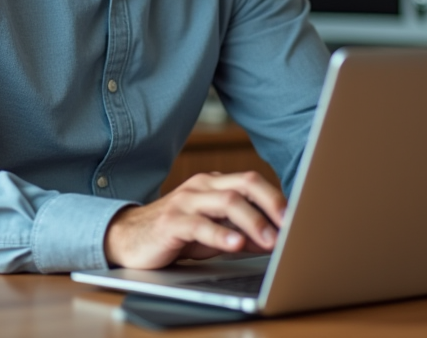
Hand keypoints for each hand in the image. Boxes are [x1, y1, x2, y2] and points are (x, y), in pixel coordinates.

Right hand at [104, 171, 285, 269]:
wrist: (128, 239)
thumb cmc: (176, 235)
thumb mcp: (214, 233)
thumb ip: (242, 232)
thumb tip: (274, 238)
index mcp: (214, 184)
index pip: (252, 181)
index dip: (276, 198)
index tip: (298, 217)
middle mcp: (201, 187)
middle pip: (244, 184)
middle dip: (271, 203)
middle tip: (290, 224)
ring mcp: (185, 202)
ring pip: (226, 202)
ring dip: (253, 221)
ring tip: (271, 240)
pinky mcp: (171, 222)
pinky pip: (200, 225)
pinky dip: (221, 235)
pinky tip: (236, 244)